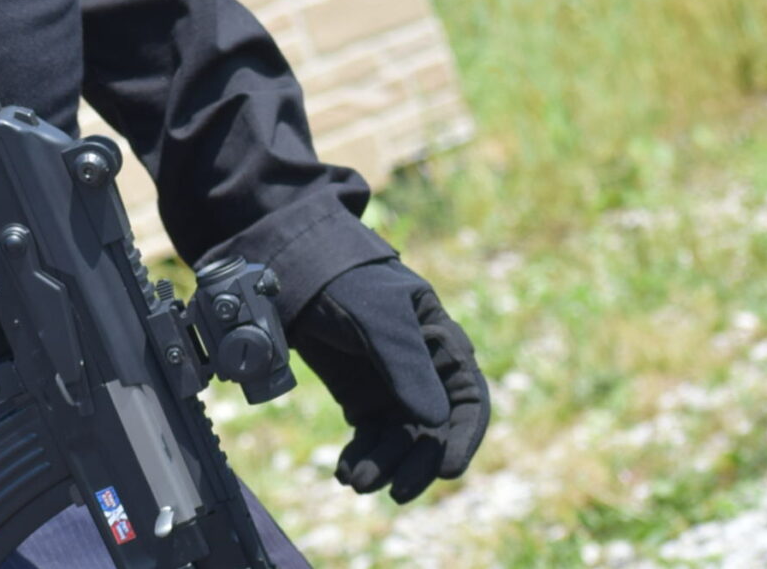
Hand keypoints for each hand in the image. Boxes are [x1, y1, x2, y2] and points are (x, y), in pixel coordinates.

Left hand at [289, 258, 488, 502]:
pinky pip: (371, 438)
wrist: (298, 274)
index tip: (447, 471)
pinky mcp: (364, 400)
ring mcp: (395, 389)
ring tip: (357, 483)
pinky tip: (344, 473)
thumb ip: (406, 368)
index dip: (464, 438)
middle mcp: (425, 374)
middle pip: (434, 430)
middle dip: (416, 463)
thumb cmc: (349, 284)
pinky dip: (361, 457)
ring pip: (400, 440)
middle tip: (395, 492)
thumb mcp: (380, 320)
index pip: (468, 400)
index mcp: (443, 346)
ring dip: (383, 465)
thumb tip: (435, 423)